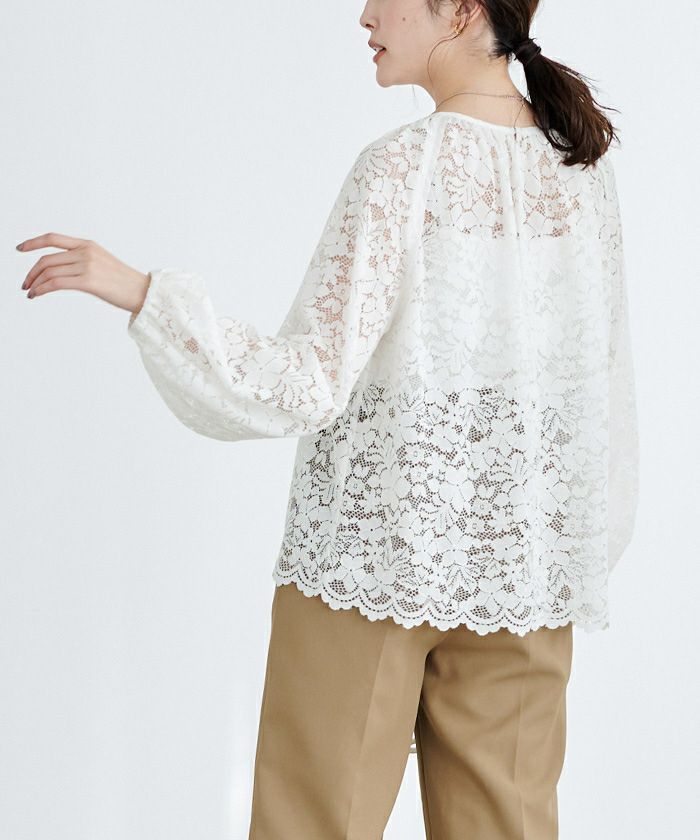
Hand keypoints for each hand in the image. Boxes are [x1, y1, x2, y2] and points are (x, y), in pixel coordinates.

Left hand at [17, 232, 149, 313]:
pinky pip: (55, 283)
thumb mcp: (103, 264)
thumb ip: (83, 262)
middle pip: (47, 259)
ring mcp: (87, 265)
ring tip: (30, 292)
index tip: (20, 248)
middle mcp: (86, 252)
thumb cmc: (125, 283)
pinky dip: (41, 289)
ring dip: (34, 282)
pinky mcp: (88, 281)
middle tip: (25, 284)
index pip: (53, 239)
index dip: (33, 242)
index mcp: (88, 245)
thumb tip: (63, 271)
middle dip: (32, 272)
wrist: (143, 292)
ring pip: (49, 272)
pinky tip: (36, 294)